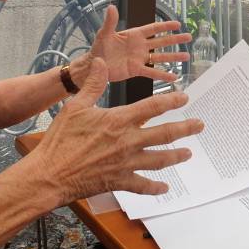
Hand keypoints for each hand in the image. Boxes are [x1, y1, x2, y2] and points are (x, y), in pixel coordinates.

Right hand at [33, 58, 203, 203]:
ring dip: (176, 155)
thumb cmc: (61, 140)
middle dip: (185, 128)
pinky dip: (155, 187)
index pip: (153, 107)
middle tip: (200, 125)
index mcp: (119, 120)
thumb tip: (101, 62)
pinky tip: (165, 187)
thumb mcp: (75, 106)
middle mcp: (128, 141)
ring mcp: (126, 163)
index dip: (171, 101)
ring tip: (189, 153)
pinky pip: (143, 185)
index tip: (185, 98)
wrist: (49, 175)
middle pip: (165, 133)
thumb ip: (93, 84)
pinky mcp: (119, 181)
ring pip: (159, 159)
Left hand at [89, 5, 190, 82]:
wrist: (93, 66)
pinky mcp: (136, 70)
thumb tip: (112, 7)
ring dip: (173, 57)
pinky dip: (163, 74)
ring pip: (160, 57)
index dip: (165, 26)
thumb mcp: (104, 33)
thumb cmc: (98, 48)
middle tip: (188, 37)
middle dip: (175, 39)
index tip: (178, 24)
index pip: (153, 28)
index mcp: (134, 35)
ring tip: (186, 57)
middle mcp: (140, 46)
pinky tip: (174, 76)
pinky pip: (152, 72)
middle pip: (161, 42)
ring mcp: (140, 58)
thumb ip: (110, 21)